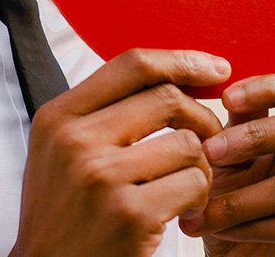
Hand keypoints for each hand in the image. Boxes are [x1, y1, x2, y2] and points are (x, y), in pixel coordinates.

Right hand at [9, 48, 230, 256]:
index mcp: (58, 117)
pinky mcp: (130, 214)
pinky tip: (185, 214)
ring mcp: (102, 177)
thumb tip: (179, 73)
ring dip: (201, 167)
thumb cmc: (66, 212)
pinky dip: (200, 198)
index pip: (132, 64)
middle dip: (203, 118)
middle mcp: (75, 141)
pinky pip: (193, 183)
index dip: (182, 61)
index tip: (216, 69)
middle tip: (210, 142)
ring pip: (188, 143)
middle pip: (168, 98)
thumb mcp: (64, 150)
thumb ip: (107, 111)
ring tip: (187, 189)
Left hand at [179, 74, 274, 256]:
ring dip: (237, 199)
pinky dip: (250, 228)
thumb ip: (241, 122)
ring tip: (198, 209)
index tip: (226, 97)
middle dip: (256, 135)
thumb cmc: (245, 207)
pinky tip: (222, 232)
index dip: (272, 86)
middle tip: (209, 152)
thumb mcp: (237, 159)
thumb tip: (230, 85)